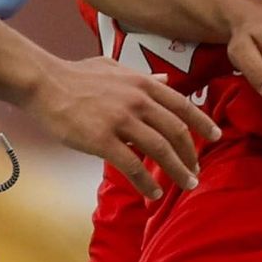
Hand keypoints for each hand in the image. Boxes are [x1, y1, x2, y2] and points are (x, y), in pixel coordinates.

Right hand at [22, 55, 218, 199]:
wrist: (44, 83)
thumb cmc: (76, 76)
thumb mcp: (114, 68)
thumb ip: (142, 76)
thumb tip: (165, 81)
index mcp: (143, 84)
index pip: (183, 105)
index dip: (202, 123)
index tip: (216, 137)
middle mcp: (137, 101)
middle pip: (176, 132)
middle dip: (191, 154)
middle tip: (196, 172)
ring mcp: (120, 121)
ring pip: (159, 150)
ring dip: (176, 171)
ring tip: (186, 185)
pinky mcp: (102, 140)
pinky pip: (131, 165)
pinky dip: (145, 182)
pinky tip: (153, 193)